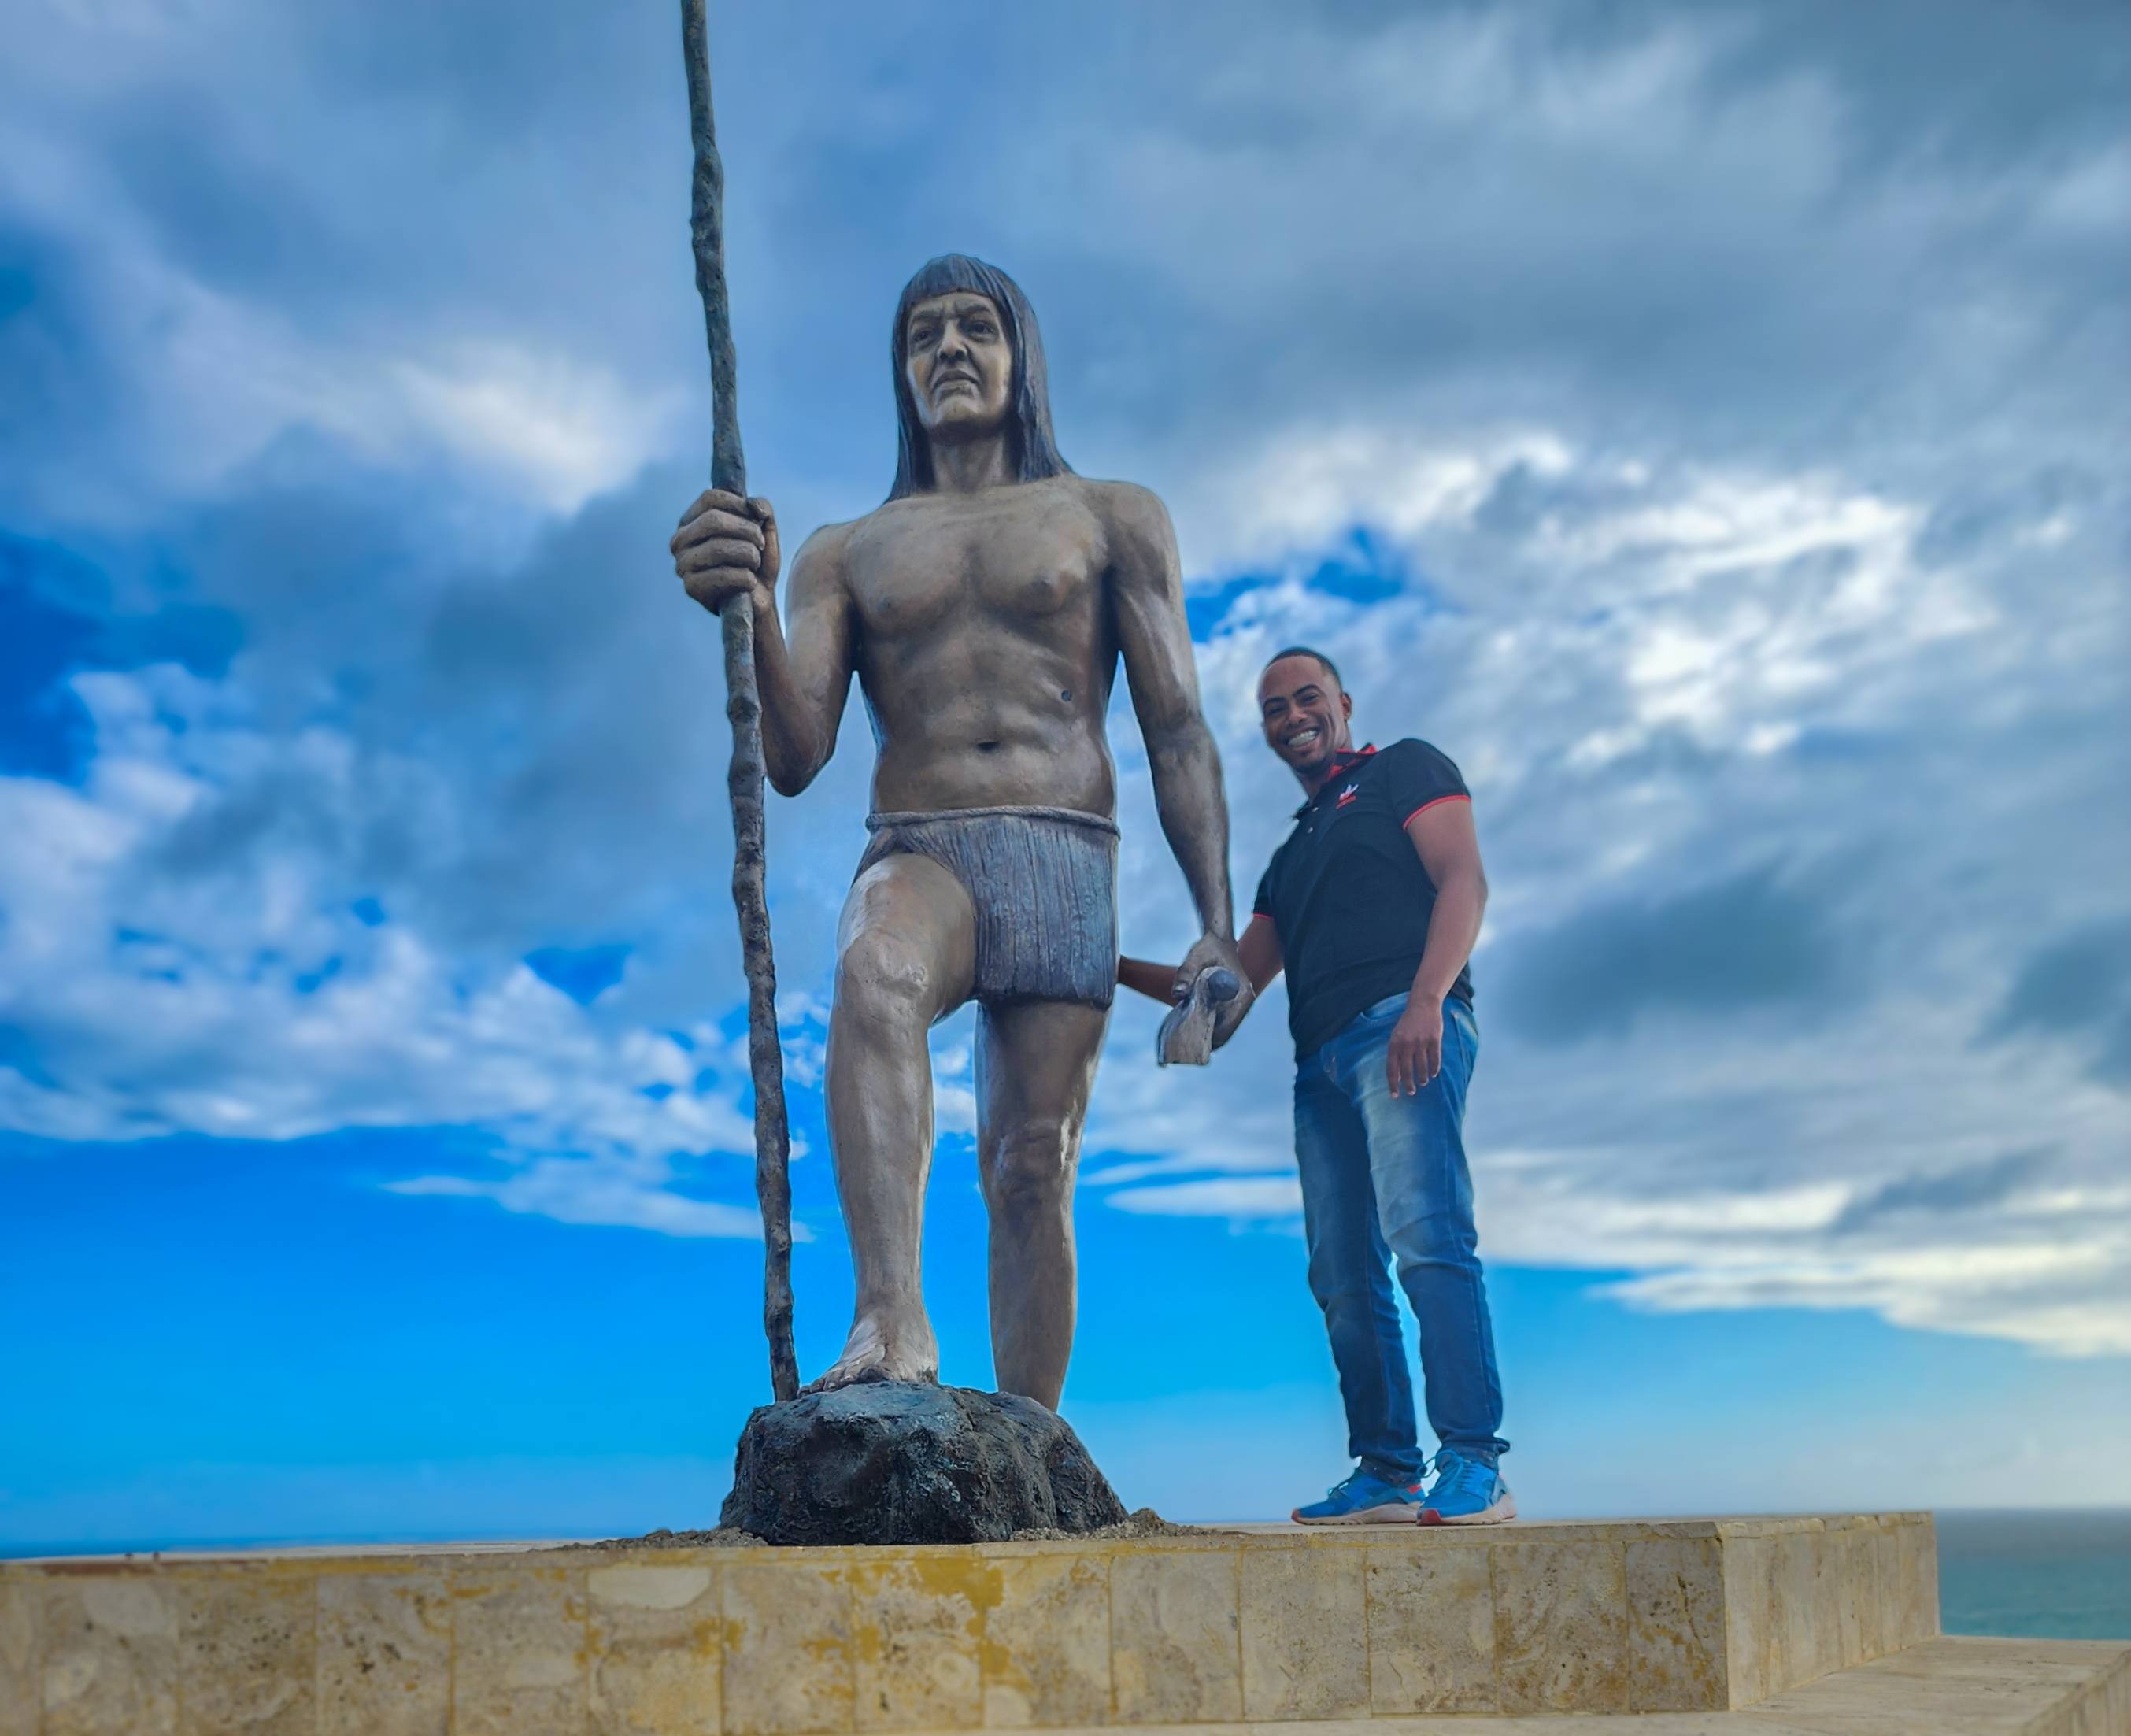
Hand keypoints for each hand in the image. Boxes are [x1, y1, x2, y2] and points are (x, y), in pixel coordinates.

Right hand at [672, 489, 779, 616]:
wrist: (759, 600)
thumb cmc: (756, 561)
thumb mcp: (763, 528)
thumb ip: (761, 507)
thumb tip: (753, 506)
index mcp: (692, 521)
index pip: (710, 498)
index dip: (739, 504)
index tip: (757, 519)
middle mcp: (680, 541)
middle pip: (713, 520)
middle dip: (747, 530)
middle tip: (760, 544)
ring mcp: (682, 564)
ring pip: (718, 547)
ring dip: (748, 555)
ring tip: (754, 563)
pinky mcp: (691, 587)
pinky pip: (723, 575)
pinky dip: (746, 578)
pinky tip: (750, 583)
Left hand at [1174, 932, 1252, 1047]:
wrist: (1219, 941)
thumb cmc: (1208, 948)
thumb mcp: (1195, 957)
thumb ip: (1186, 974)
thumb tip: (1177, 994)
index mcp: (1240, 993)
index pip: (1225, 1028)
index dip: (1207, 1038)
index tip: (1187, 1043)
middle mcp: (1244, 1002)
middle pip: (1224, 1033)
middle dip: (1204, 1040)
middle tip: (1181, 1044)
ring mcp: (1240, 1004)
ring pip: (1223, 1030)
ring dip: (1206, 1034)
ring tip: (1184, 1037)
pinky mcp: (1233, 1005)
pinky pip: (1222, 1023)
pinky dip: (1208, 1027)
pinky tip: (1191, 1027)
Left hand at [1386, 998, 1442, 1096]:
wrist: (1423, 1005)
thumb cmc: (1407, 1024)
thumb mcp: (1396, 1036)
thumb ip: (1395, 1055)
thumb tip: (1397, 1077)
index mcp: (1394, 1044)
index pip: (1392, 1069)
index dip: (1393, 1084)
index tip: (1395, 1096)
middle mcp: (1407, 1044)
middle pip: (1407, 1071)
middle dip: (1409, 1085)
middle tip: (1411, 1092)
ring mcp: (1421, 1042)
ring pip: (1422, 1067)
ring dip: (1422, 1078)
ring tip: (1423, 1082)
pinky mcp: (1434, 1040)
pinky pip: (1435, 1059)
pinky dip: (1434, 1069)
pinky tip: (1434, 1074)